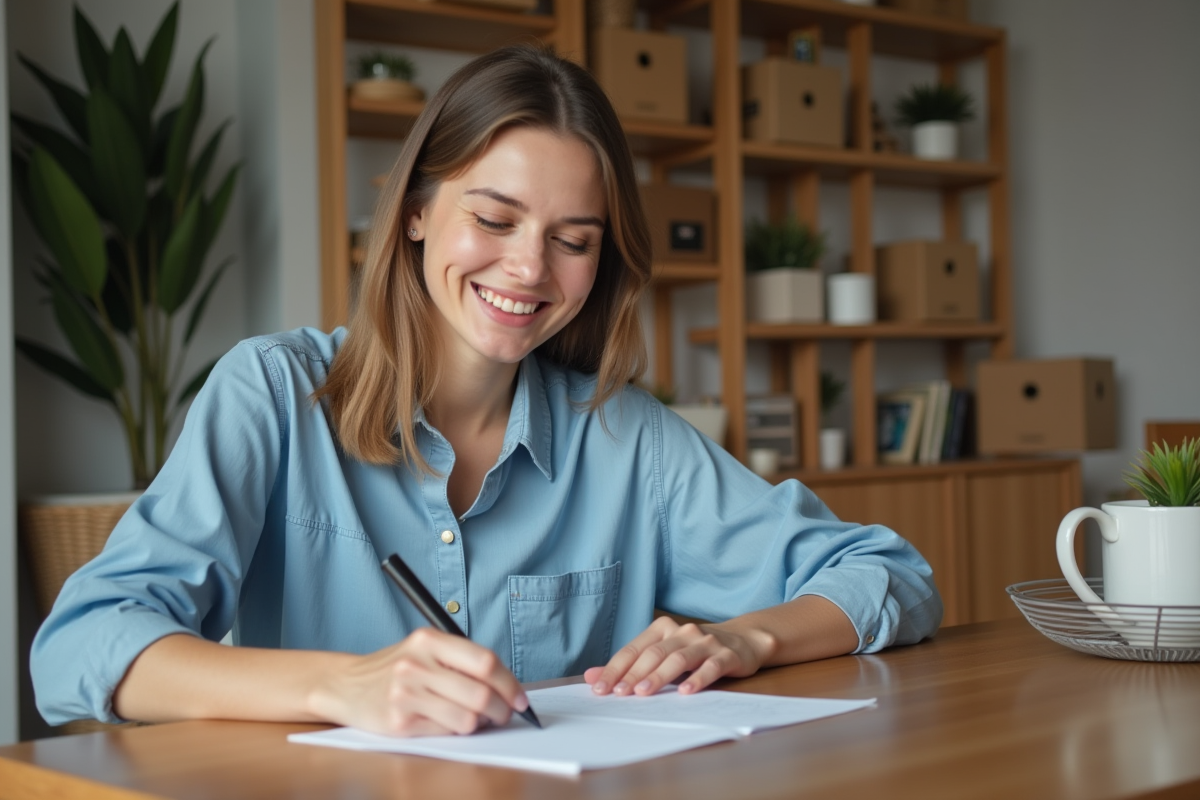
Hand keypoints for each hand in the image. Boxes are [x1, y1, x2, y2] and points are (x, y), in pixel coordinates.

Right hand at [308, 628, 528, 736]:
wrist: (346, 685)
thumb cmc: (397, 667)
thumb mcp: (425, 649)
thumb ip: (462, 661)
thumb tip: (508, 686)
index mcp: (429, 640)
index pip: (484, 661)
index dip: (510, 683)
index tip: (521, 698)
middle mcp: (417, 664)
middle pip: (480, 693)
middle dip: (502, 709)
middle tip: (504, 714)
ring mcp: (406, 694)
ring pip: (467, 718)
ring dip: (481, 723)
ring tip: (477, 719)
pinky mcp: (399, 722)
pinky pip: (446, 731)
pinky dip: (456, 730)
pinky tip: (448, 721)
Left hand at [583, 616, 772, 697]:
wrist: (742, 641)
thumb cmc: (694, 651)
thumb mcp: (662, 654)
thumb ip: (629, 666)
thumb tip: (591, 676)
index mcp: (661, 629)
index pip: (633, 649)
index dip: (615, 668)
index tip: (600, 688)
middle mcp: (682, 631)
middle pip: (653, 654)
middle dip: (634, 674)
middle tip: (619, 694)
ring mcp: (704, 642)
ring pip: (678, 659)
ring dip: (659, 676)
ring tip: (644, 693)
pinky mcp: (726, 655)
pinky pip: (710, 667)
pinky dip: (697, 678)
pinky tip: (686, 691)